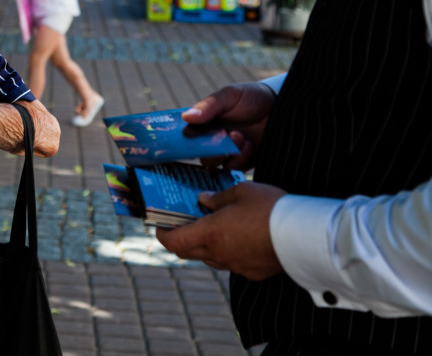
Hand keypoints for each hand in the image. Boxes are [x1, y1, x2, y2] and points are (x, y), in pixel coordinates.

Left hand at [156, 182, 286, 280]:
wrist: (305, 235)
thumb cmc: (270, 208)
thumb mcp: (241, 192)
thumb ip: (218, 198)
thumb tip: (203, 201)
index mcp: (209, 234)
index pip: (173, 241)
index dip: (163, 234)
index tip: (161, 224)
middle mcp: (218, 254)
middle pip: (187, 252)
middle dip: (180, 238)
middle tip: (183, 223)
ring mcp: (236, 266)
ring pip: (209, 258)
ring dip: (204, 245)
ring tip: (212, 226)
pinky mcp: (253, 272)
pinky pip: (231, 263)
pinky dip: (227, 251)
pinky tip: (238, 237)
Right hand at [183, 82, 275, 170]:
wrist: (282, 107)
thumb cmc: (253, 97)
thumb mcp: (229, 95)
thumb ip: (209, 106)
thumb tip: (186, 117)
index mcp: (205, 123)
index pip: (187, 135)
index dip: (185, 139)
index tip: (191, 137)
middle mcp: (213, 139)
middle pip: (199, 153)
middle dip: (210, 148)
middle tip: (226, 134)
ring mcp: (227, 151)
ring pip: (214, 164)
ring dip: (226, 153)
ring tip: (241, 137)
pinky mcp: (242, 161)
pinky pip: (233, 169)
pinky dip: (240, 159)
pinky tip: (249, 144)